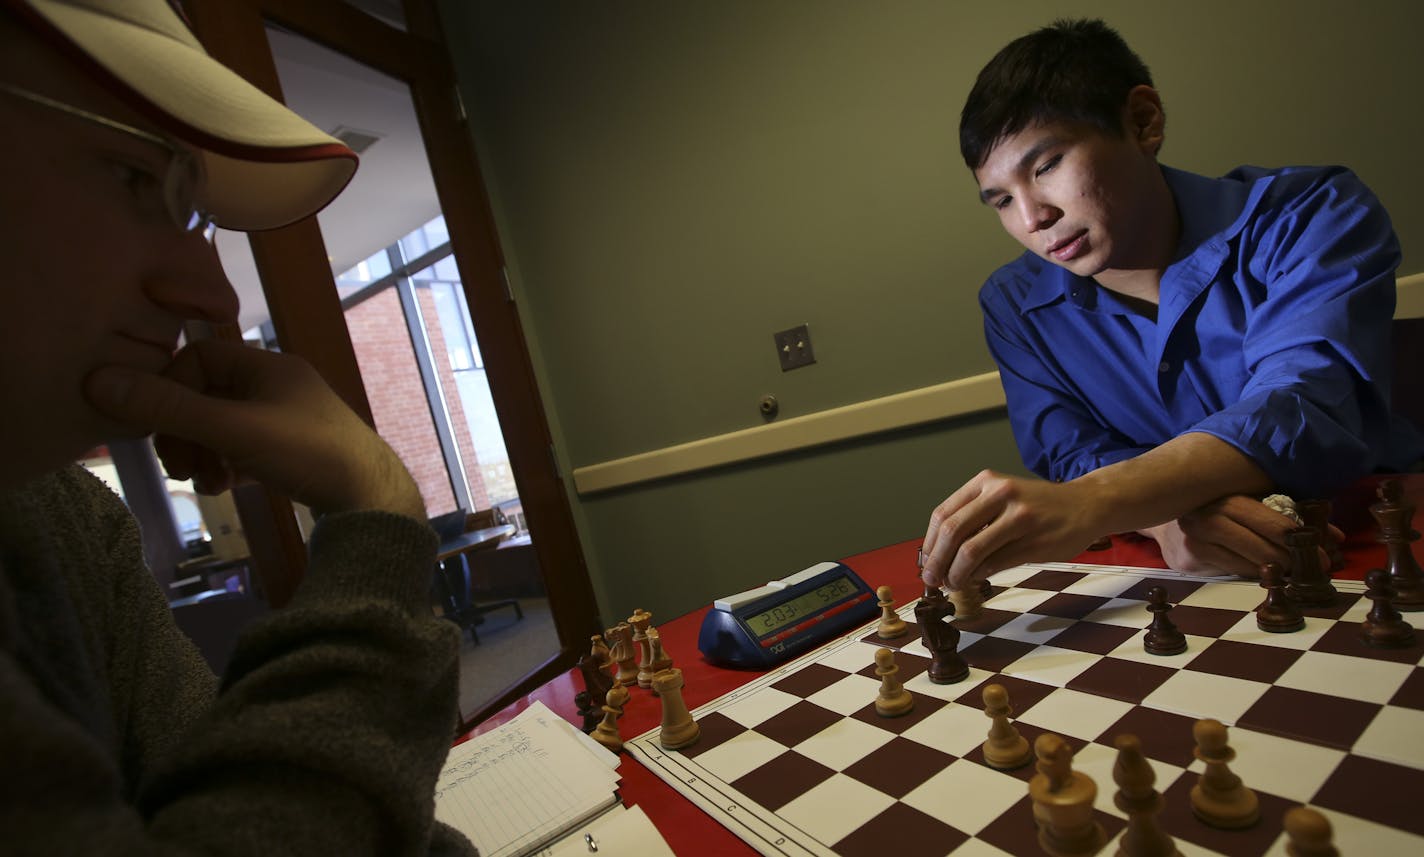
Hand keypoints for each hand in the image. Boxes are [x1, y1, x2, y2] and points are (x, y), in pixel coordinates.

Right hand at [83, 339, 424, 519]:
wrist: (373, 501)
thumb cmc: (310, 454)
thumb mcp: (233, 430)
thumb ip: (169, 409)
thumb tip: (98, 381)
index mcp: (271, 366)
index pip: (201, 357)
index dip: (171, 388)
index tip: (158, 425)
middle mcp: (280, 386)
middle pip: (207, 395)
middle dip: (184, 429)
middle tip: (177, 465)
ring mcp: (289, 419)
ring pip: (223, 426)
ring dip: (202, 452)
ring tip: (202, 482)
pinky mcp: (294, 451)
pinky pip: (242, 449)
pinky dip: (225, 465)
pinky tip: (225, 488)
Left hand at [920, 469, 1102, 591]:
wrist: (1087, 505)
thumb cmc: (1039, 506)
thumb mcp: (1002, 496)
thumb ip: (973, 517)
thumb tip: (939, 554)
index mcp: (986, 482)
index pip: (944, 515)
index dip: (930, 543)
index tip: (925, 562)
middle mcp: (1000, 494)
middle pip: (953, 532)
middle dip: (937, 561)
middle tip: (932, 580)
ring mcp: (1019, 517)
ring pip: (971, 550)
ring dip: (956, 574)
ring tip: (953, 583)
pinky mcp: (1034, 542)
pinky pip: (995, 563)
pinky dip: (979, 575)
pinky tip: (976, 579)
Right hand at [1140, 494, 1339, 576]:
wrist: (1167, 522)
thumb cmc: (1218, 511)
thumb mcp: (1251, 506)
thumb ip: (1290, 518)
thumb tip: (1336, 537)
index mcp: (1228, 497)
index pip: (1272, 521)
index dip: (1300, 540)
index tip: (1323, 555)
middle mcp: (1209, 516)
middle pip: (1262, 545)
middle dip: (1292, 560)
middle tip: (1313, 571)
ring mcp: (1196, 538)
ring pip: (1249, 562)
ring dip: (1276, 571)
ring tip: (1293, 574)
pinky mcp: (1189, 558)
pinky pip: (1233, 571)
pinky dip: (1253, 573)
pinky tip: (1264, 574)